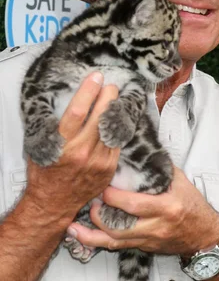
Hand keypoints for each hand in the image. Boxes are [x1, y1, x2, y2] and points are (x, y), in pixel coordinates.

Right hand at [24, 73, 120, 224]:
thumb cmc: (45, 173)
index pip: (77, 111)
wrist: (54, 203)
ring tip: (115, 100)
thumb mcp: (41, 146)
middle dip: (108, 97)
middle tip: (112, 86)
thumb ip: (55, 127)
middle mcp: (81, 151)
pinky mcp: (107, 169)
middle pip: (99, 117)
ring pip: (110, 129)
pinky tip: (116, 121)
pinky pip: (116, 144)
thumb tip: (73, 103)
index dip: (88, 91)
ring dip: (114, 112)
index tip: (95, 77)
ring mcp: (97, 161)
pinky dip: (117, 130)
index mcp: (61, 144)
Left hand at [67, 167, 218, 255]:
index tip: (102, 186)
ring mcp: (149, 240)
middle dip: (99, 215)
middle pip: (120, 226)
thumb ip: (159, 170)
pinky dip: (98, 243)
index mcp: (166, 207)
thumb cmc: (194, 206)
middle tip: (90, 201)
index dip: (114, 197)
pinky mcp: (144, 248)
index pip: (134, 205)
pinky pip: (118, 247)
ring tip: (74, 225)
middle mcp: (156, 227)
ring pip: (115, 242)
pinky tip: (82, 237)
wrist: (205, 237)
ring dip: (91, 234)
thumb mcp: (181, 183)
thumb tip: (138, 151)